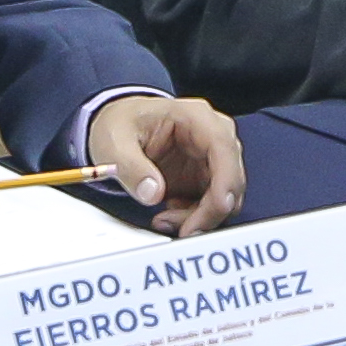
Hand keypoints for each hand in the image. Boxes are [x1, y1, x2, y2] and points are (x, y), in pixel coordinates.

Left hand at [84, 94, 246, 237]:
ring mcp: (211, 157)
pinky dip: (195, 216)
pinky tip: (170, 212)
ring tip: (165, 218)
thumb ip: (131, 168)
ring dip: (200, 216)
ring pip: (225, 195)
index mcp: (194, 117)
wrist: (118, 127)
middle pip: (231, 177)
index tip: (218, 207)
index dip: (226, 180)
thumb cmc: (121, 123)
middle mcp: (211, 135)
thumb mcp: (114, 142)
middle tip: (181, 228)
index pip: (222, 147)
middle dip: (209, 209)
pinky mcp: (206, 176)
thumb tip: (153, 192)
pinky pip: (213, 203)